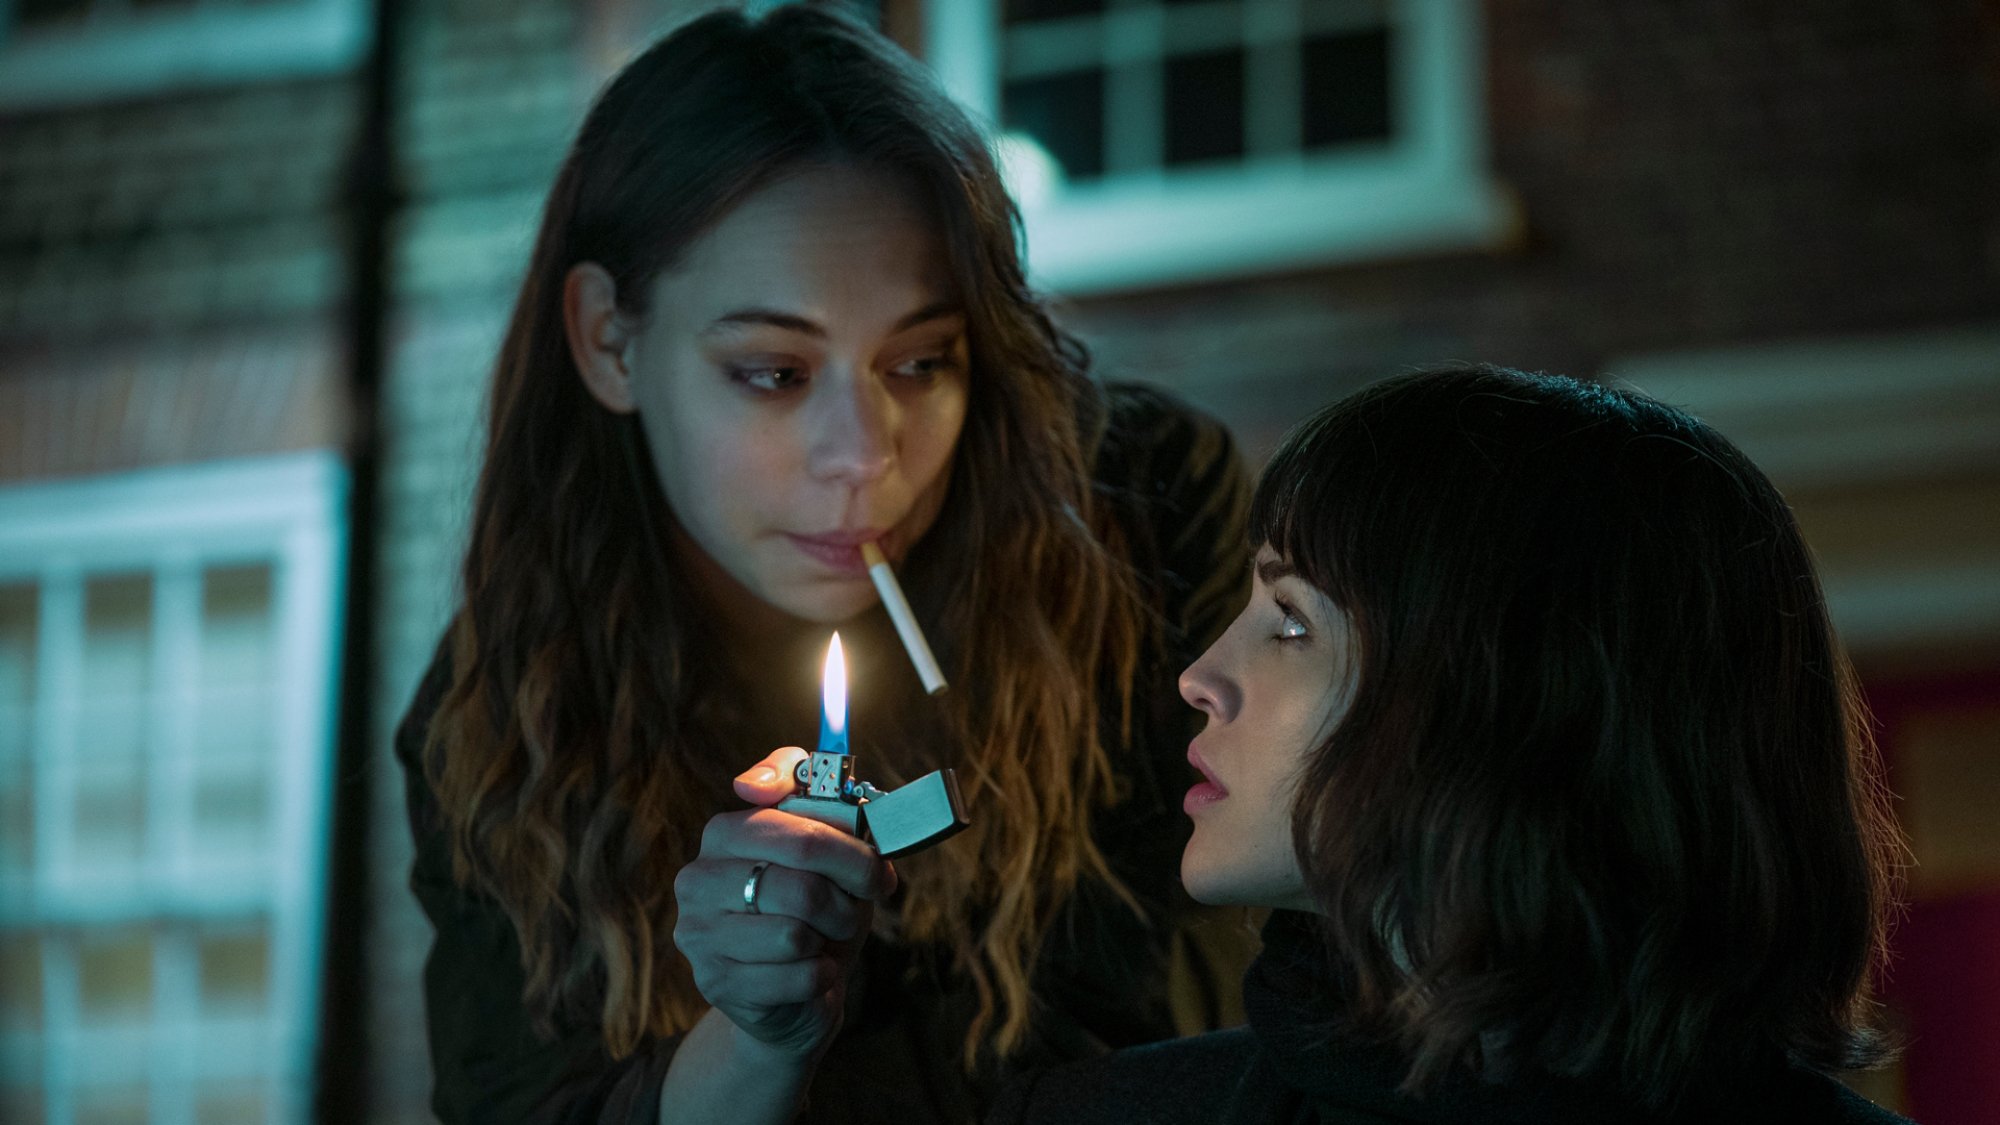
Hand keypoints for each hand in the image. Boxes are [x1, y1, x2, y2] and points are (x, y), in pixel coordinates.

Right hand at [672, 747, 897, 1056]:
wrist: (793, 993)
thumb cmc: (815, 910)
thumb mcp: (824, 847)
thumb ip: (812, 793)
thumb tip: (749, 781)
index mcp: (725, 832)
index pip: (797, 829)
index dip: (851, 851)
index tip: (876, 869)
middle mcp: (698, 878)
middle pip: (802, 881)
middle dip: (849, 897)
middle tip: (861, 905)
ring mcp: (699, 934)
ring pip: (796, 933)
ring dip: (833, 937)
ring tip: (827, 938)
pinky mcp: (714, 982)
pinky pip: (794, 977)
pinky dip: (820, 978)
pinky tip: (811, 974)